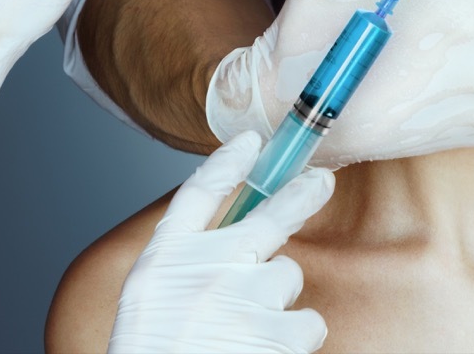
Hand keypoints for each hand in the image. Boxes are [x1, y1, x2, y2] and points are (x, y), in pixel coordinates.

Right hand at [108, 131, 330, 353]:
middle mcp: (206, 269)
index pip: (197, 195)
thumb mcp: (151, 303)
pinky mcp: (278, 331)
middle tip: (322, 180)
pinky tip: (263, 353)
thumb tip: (238, 239)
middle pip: (268, 216)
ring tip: (245, 335)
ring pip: (288, 278)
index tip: (250, 141)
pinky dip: (294, 338)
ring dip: (277, 302)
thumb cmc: (157, 353)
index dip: (227, 164)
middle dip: (302, 194)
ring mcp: (244, 297)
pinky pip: (308, 322)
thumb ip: (188, 266)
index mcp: (164, 263)